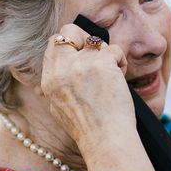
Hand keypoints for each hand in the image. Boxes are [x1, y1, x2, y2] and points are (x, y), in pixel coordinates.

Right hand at [38, 24, 136, 144]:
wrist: (105, 140)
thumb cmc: (89, 129)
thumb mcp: (59, 107)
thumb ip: (59, 84)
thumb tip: (67, 68)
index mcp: (49, 80)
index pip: (54, 43)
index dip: (70, 44)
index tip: (83, 58)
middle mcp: (62, 69)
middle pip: (69, 30)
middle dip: (86, 38)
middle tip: (98, 57)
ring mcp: (80, 64)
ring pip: (96, 41)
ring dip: (108, 56)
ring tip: (112, 78)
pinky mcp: (101, 63)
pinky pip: (115, 50)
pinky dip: (121, 62)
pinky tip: (121, 80)